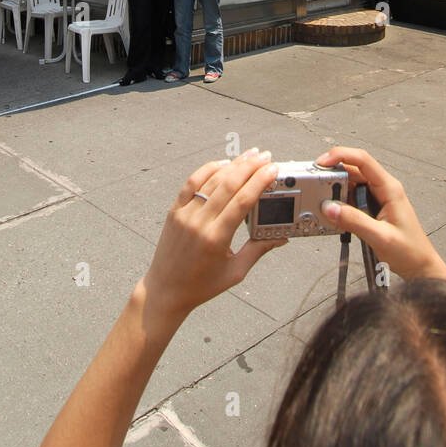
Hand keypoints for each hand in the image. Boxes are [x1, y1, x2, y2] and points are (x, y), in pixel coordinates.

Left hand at [139, 149, 285, 324]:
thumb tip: (280, 237)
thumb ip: (258, 250)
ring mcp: (184, 214)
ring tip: (249, 155)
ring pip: (211, 179)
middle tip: (266, 157)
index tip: (272, 170)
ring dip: (232, 164)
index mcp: (216, 238)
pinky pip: (192, 183)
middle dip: (250, 167)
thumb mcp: (235, 272)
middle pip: (229, 184)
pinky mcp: (174, 211)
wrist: (165, 291)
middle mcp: (199, 222)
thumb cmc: (200, 286)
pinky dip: (208, 169)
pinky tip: (223, 164)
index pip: (243, 201)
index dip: (260, 181)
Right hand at [316, 147, 445, 282]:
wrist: (420, 267)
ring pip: (351, 184)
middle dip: (334, 175)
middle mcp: (384, 189)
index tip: (322, 162)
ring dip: (336, 191)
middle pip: (353, 170)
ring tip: (325, 203)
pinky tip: (336, 213)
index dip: (340, 155)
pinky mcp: (372, 208)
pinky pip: (352, 198)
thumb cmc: (410, 251)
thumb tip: (330, 207)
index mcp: (390, 188)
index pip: (363, 160)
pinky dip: (341, 203)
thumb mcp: (380, 237)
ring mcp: (378, 198)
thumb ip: (354, 221)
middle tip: (318, 186)